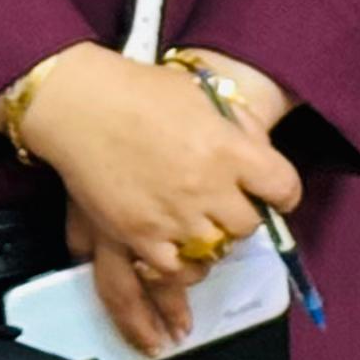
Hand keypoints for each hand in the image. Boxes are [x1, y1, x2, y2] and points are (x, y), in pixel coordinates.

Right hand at [0, 44, 299, 356]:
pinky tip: (177, 261)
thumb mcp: (200, 96)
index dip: (282, 194)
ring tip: (200, 236)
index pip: (282, 187)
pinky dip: (179, 268)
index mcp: (228, 149)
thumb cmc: (138, 89)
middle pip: (247, 225)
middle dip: (240, 218)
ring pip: (213, 251)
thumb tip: (257, 152)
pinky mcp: (137, 235)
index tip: (274, 195)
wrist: (78, 102)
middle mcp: (206, 187)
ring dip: (210, 245)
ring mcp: (172, 216)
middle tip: (227, 209)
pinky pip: (173, 270)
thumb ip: (234, 128)